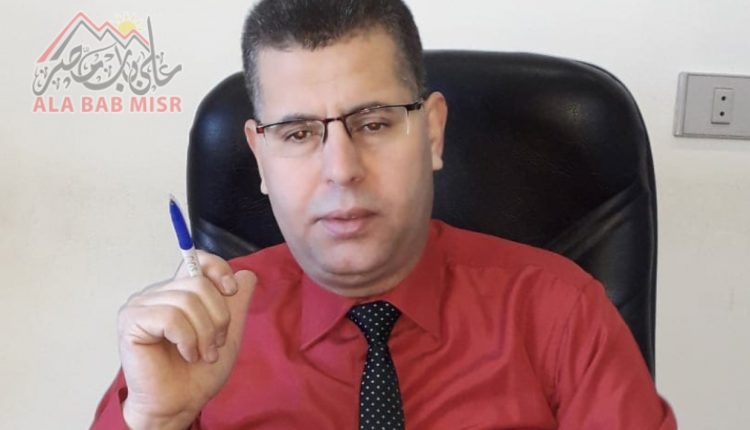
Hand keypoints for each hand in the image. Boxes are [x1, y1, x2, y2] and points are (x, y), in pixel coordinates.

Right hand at [117, 252, 255, 429]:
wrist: (181, 403)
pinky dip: (187, 339)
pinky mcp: (131, 321)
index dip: (219, 270)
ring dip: (204, 333)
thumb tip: (247, 274)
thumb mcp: (227, 332)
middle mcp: (158, 293)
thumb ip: (236, 302)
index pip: (199, 260)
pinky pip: (170, 317)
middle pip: (199, 284)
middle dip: (217, 318)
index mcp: (179, 291)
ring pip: (186, 301)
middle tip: (215, 345)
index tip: (231, 292)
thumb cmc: (199, 371)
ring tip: (203, 354)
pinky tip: (186, 354)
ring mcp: (141, 305)